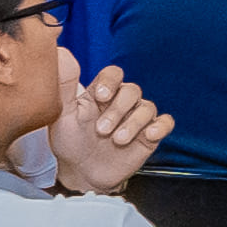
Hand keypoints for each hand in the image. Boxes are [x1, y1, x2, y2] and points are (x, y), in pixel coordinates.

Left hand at [47, 49, 172, 192]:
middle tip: (101, 130)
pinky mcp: (149, 136)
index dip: (111, 82)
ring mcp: (136, 119)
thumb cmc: (70, 142)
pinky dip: (160, 127)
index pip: (114, 74)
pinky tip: (148, 135)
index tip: (101, 97)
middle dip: (118, 110)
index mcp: (101, 93)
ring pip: (147, 107)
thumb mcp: (62, 114)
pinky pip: (164, 123)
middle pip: (132, 91)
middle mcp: (121, 103)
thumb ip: (64, 85)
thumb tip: (62, 53)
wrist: (81, 173)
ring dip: (133, 123)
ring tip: (117, 141)